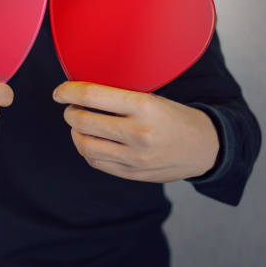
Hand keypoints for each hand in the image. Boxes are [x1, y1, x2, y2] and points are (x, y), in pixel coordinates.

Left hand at [53, 81, 219, 182]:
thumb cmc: (175, 116)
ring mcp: (135, 157)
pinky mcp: (133, 174)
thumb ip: (121, 98)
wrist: (206, 147)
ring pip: (85, 146)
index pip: (92, 95)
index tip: (59, 92)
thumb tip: (82, 94)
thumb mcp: (154, 98)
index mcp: (144, 106)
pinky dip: (87, 150)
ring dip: (75, 133)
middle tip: (71, 107)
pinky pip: (97, 162)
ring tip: (80, 125)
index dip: (68, 92)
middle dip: (70, 112)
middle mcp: (138, 133)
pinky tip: (92, 140)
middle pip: (83, 121)